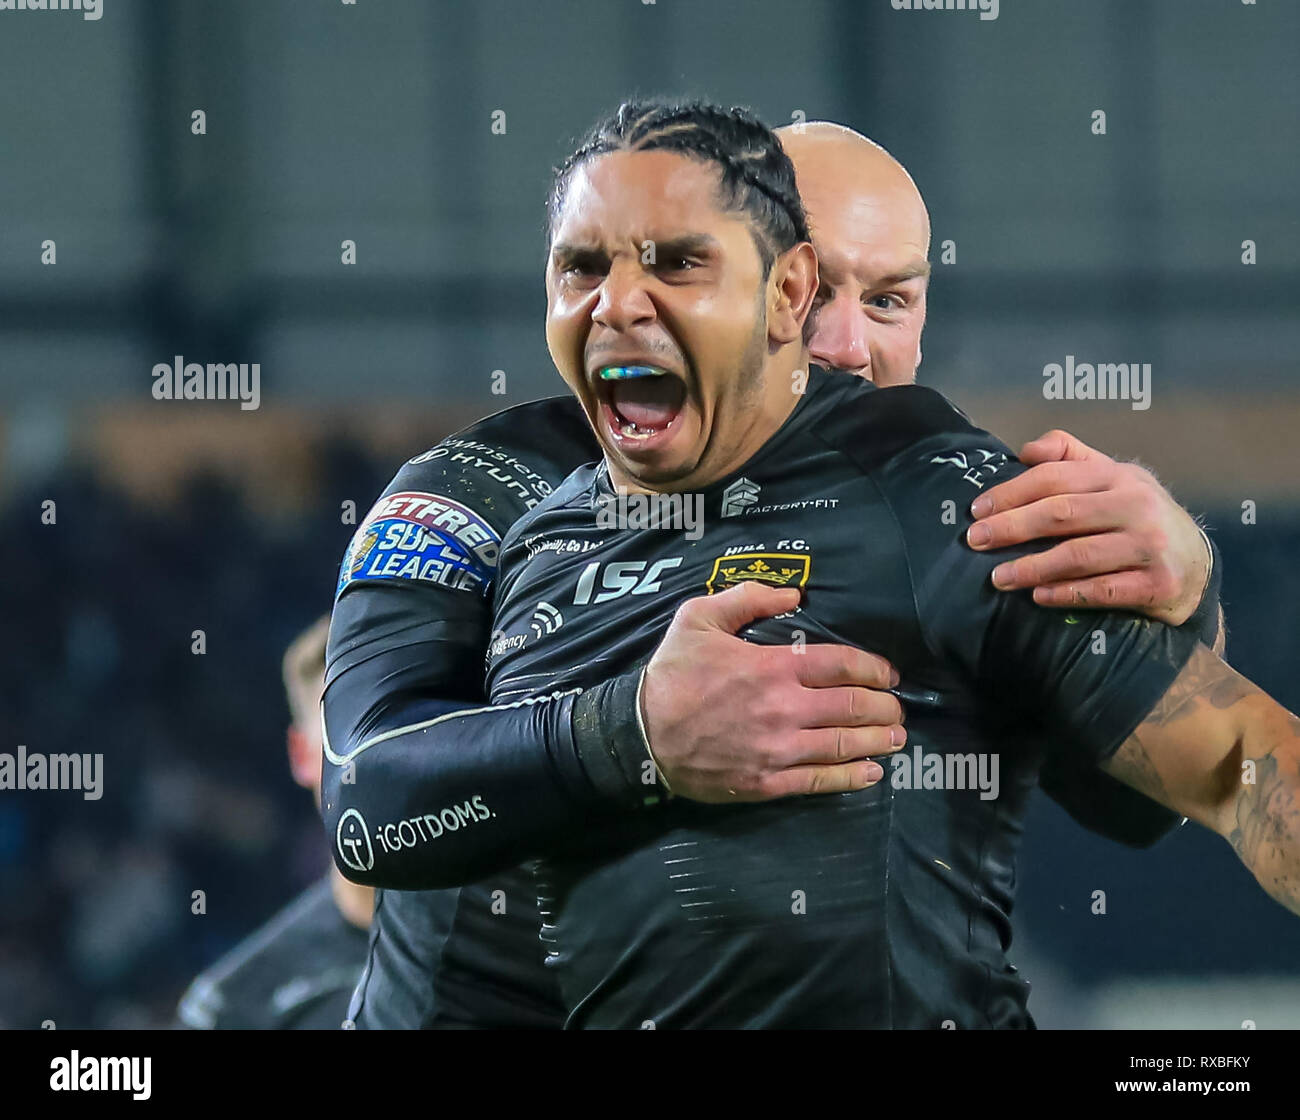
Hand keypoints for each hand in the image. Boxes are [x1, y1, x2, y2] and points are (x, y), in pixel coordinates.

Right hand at [639, 582, 905, 802]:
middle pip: (854, 706)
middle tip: (897, 708)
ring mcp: (778, 748)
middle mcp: (784, 708)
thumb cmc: (671, 674)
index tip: (888, 674)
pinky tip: (873, 773)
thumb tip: (793, 595)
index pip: (843, 664)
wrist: (640, 734)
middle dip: (885, 707)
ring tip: (897, 738)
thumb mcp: (699, 618)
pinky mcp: (768, 782)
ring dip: (879, 740)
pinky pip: (821, 781)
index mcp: (773, 666)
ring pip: (845, 744)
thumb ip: (747, 598)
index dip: (874, 669)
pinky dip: (853, 777)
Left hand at [966, 429, 1210, 624]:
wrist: (1196, 565)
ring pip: (1079, 555)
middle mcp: (1137, 506)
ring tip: (998, 577)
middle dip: (1012, 527)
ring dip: (1032, 567)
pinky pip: (1103, 591)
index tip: (978, 510)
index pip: (1055, 477)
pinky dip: (1066, 594)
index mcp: (1119, 476)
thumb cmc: (1139, 517)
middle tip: (976, 541)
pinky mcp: (1157, 584)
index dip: (1011, 492)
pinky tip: (1038, 596)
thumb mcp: (1113, 477)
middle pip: (1062, 513)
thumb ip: (1070, 457)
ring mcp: (1149, 546)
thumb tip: (1025, 451)